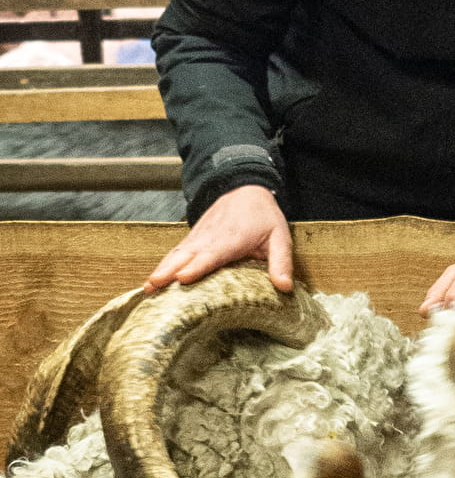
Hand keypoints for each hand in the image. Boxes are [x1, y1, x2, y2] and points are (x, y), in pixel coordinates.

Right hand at [143, 184, 292, 292]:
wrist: (245, 189)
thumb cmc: (264, 216)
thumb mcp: (280, 238)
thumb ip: (281, 262)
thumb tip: (285, 287)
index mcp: (232, 240)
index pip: (212, 255)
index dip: (197, 267)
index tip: (183, 278)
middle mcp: (210, 238)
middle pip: (187, 256)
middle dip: (169, 271)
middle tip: (153, 287)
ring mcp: (198, 238)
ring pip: (176, 254)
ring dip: (161, 269)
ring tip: (147, 287)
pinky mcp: (192, 239)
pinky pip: (175, 253)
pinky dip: (163, 265)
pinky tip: (153, 280)